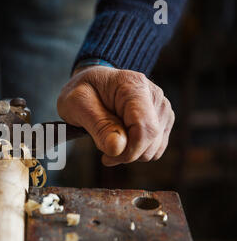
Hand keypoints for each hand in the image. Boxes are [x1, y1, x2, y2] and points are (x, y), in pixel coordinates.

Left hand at [57, 65, 174, 165]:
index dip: (128, 151)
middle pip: (152, 140)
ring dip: (130, 153)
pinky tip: (120, 141)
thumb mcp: (78, 104)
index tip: (106, 157)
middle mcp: (155, 96)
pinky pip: (155, 149)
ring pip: (155, 148)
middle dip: (126, 154)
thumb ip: (99, 126)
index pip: (145, 128)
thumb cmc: (82, 91)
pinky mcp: (163, 120)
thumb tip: (118, 148)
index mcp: (134, 86)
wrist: (92, 83)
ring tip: (109, 139)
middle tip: (102, 146)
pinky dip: (137, 152)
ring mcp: (161, 108)